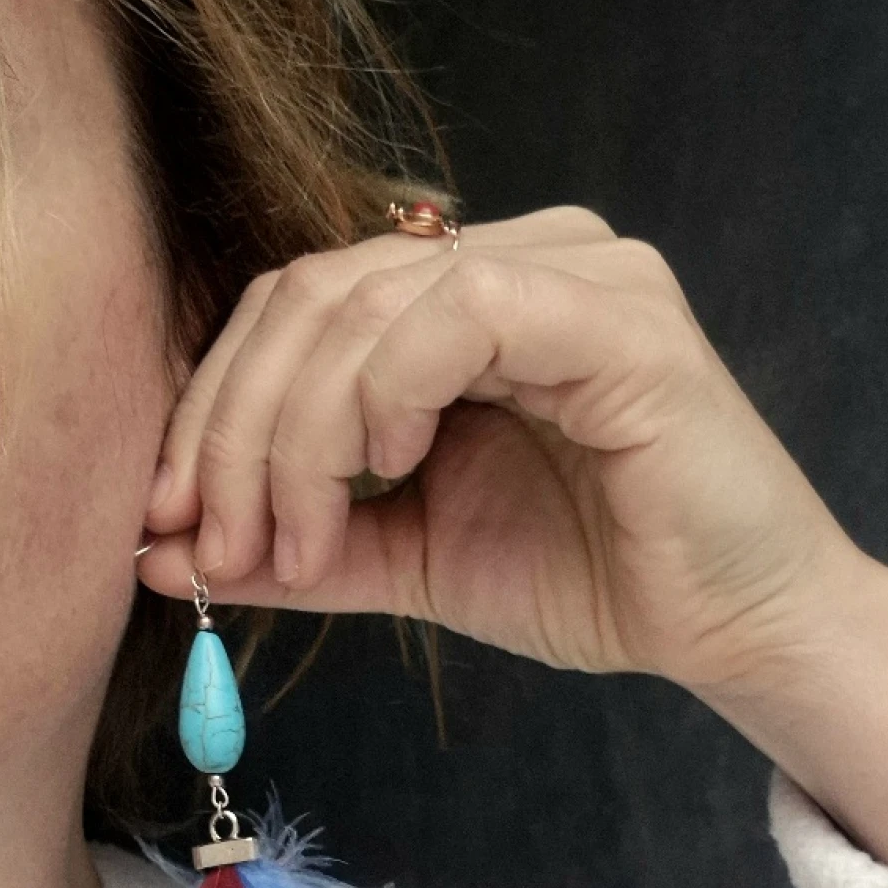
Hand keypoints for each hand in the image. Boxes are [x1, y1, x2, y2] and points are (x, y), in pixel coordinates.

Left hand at [137, 204, 878, 693]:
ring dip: (299, 432)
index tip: (163, 525)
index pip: (293, 308)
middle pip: (312, 294)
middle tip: (211, 546)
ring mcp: (569, 271)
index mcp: (455, 302)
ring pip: (369, 298)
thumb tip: (158, 554)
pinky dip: (394, 388)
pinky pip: (466, 309)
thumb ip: (298, 544)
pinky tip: (393, 466)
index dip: (209, 409)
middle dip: (234, 430)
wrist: (729, 629)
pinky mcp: (618, 315)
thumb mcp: (408, 558)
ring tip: (293, 544)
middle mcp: (509, 259)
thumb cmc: (590, 579)